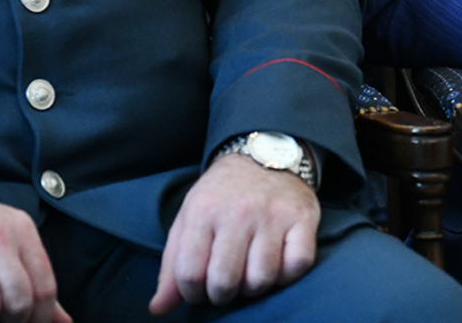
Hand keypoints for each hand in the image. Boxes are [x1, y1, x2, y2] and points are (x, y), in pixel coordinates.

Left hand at [149, 151, 318, 313]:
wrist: (263, 154)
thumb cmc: (221, 196)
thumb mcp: (189, 218)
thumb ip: (172, 265)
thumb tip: (158, 309)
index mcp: (203, 211)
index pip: (190, 275)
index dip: (193, 294)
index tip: (200, 289)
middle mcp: (238, 212)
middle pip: (225, 282)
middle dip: (222, 295)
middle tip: (225, 285)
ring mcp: (273, 215)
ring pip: (261, 280)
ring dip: (255, 287)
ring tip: (250, 273)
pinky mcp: (302, 218)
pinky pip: (297, 266)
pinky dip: (287, 275)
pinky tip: (277, 264)